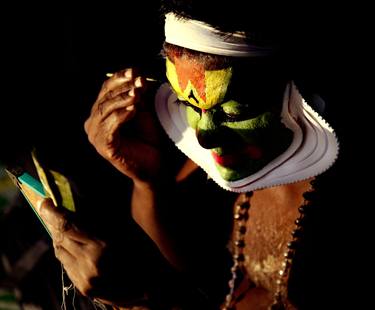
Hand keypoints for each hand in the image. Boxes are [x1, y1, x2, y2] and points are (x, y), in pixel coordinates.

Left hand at [36, 198, 148, 304]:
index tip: (45, 202)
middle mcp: (88, 266)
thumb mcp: (125, 229)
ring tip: (65, 225)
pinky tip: (74, 244)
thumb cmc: (144, 252)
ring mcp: (84, 280)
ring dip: (60, 237)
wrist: (154, 284)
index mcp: (101, 248)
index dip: (53, 213)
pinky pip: (66, 265)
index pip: (67, 227)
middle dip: (55, 223)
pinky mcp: (84, 288)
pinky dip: (67, 252)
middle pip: (59, 239)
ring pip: (59, 253)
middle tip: (53, 210)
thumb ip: (98, 220)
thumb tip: (77, 206)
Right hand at [84, 68, 160, 184]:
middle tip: (138, 81)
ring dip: (122, 100)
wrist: (154, 164)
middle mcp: (93, 124)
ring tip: (138, 94)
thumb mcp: (142, 111)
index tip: (135, 70)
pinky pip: (109, 127)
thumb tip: (138, 75)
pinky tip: (133, 110)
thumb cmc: (147, 138)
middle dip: (122, 88)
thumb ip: (137, 95)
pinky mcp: (103, 148)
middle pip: (104, 99)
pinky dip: (120, 116)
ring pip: (105, 111)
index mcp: (100, 113)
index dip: (118, 79)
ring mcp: (96, 137)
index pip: (105, 90)